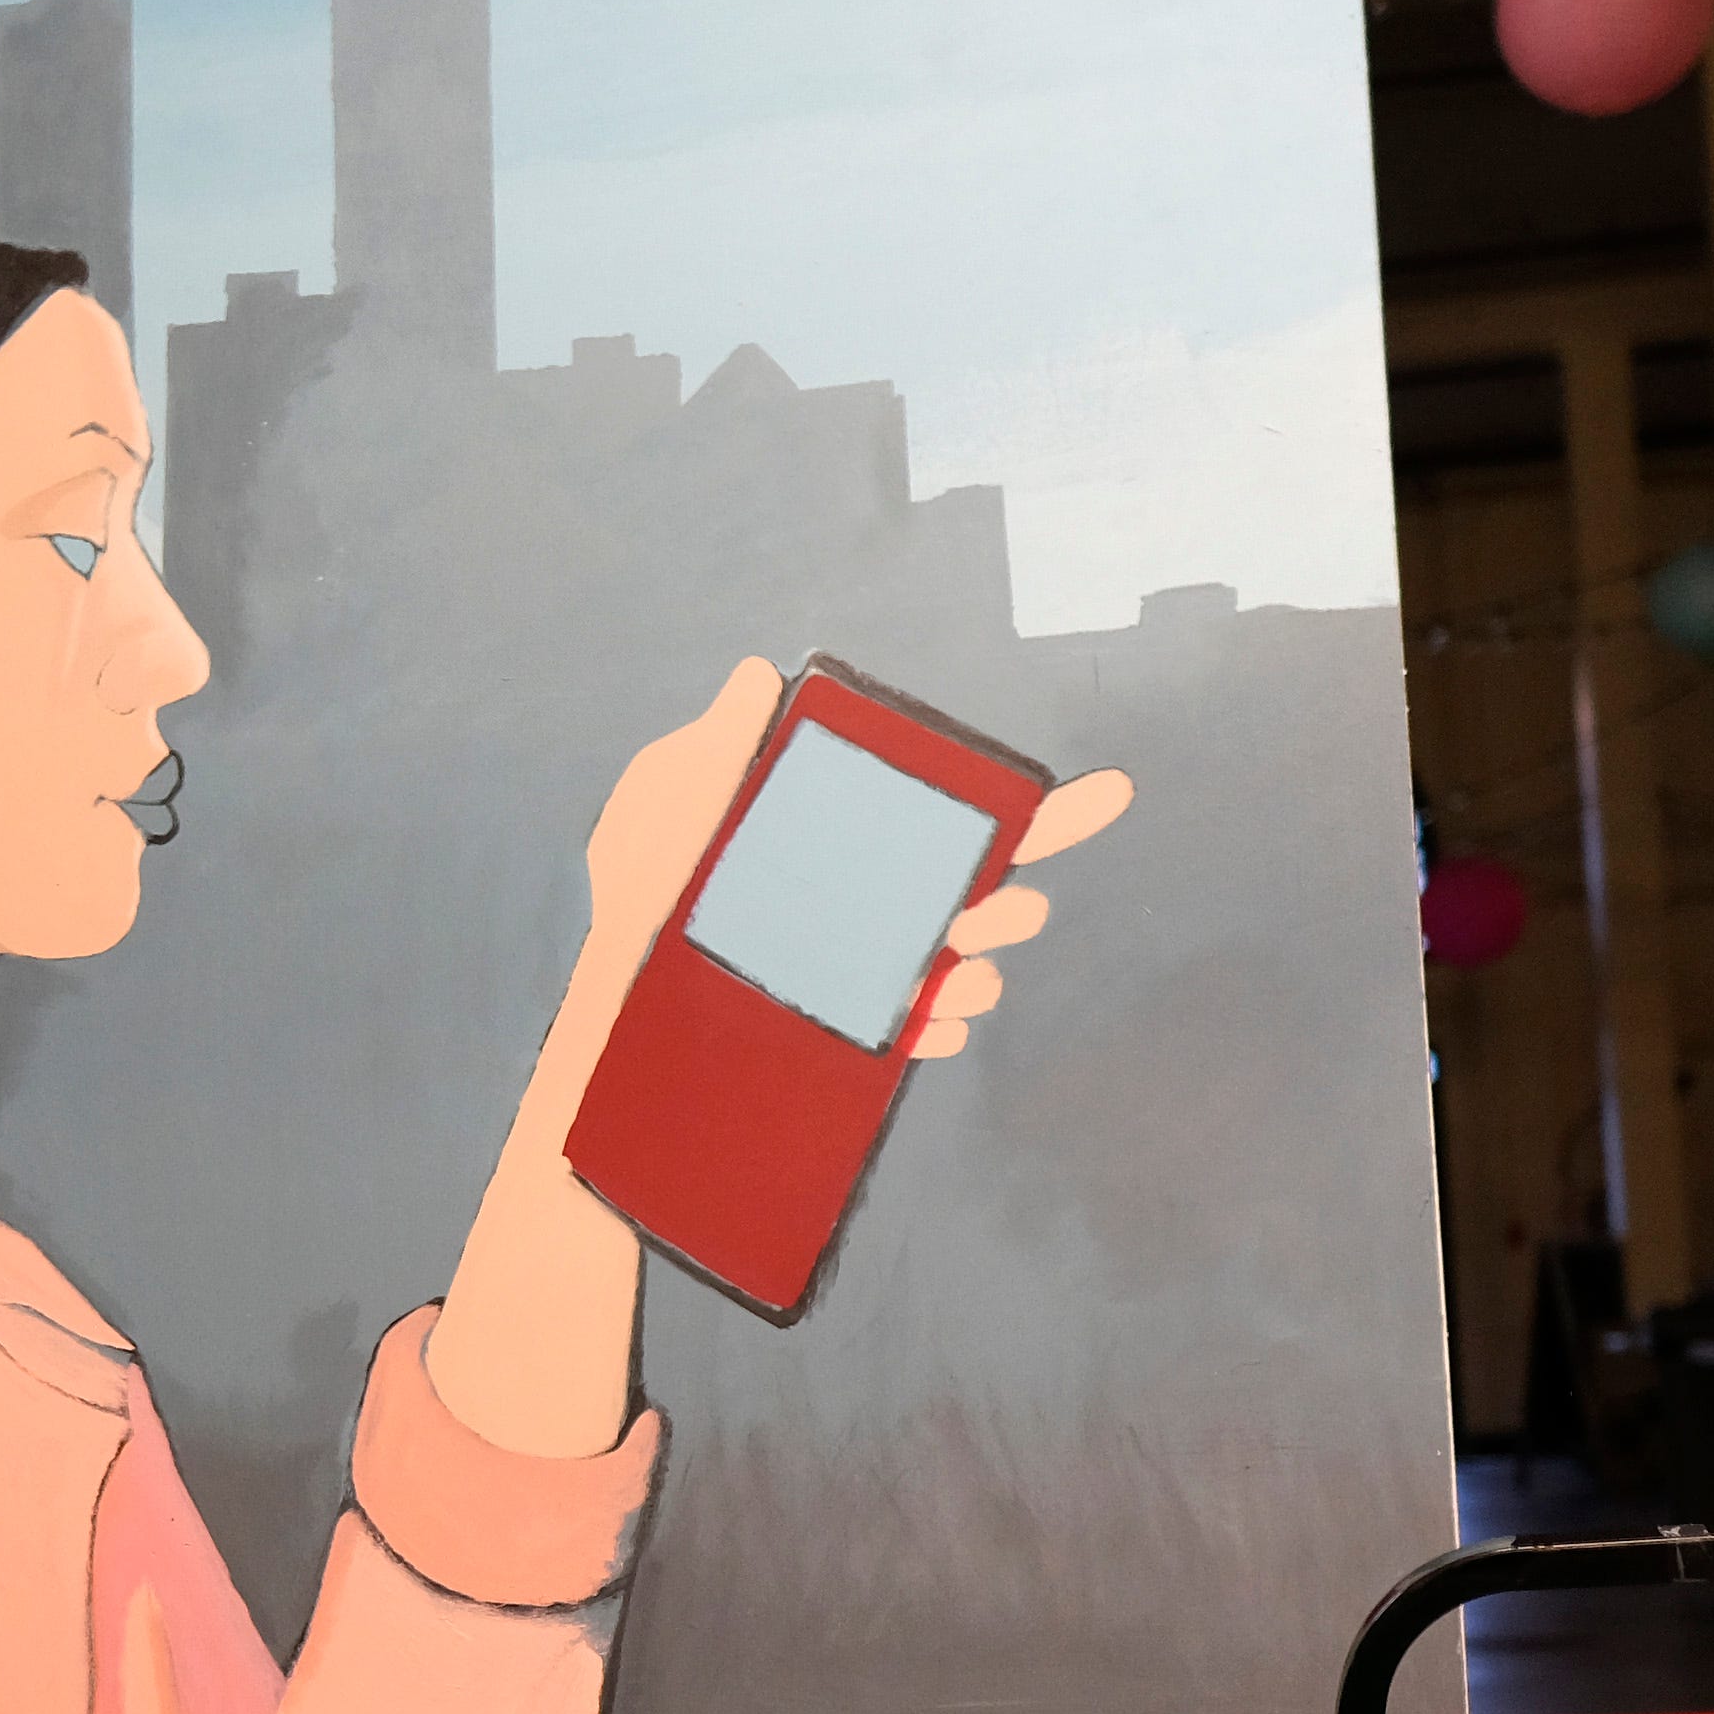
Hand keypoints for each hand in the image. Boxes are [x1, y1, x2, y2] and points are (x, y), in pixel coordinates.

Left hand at [425, 668, 1135, 1457]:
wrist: (601, 1008)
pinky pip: (920, 1037)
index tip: (1111, 793)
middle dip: (1011, 903)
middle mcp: (878, 908)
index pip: (966, 819)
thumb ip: (716, 748)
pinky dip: (938, 1032)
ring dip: (981, 971)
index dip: (1046, 811)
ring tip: (957, 975)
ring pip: (968, 971)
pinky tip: (931, 1027)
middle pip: (989, 898)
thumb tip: (756, 675)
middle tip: (984, 911)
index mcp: (858, 841)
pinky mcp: (850, 1036)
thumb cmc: (636, 899)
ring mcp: (870, 976)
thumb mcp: (664, 806)